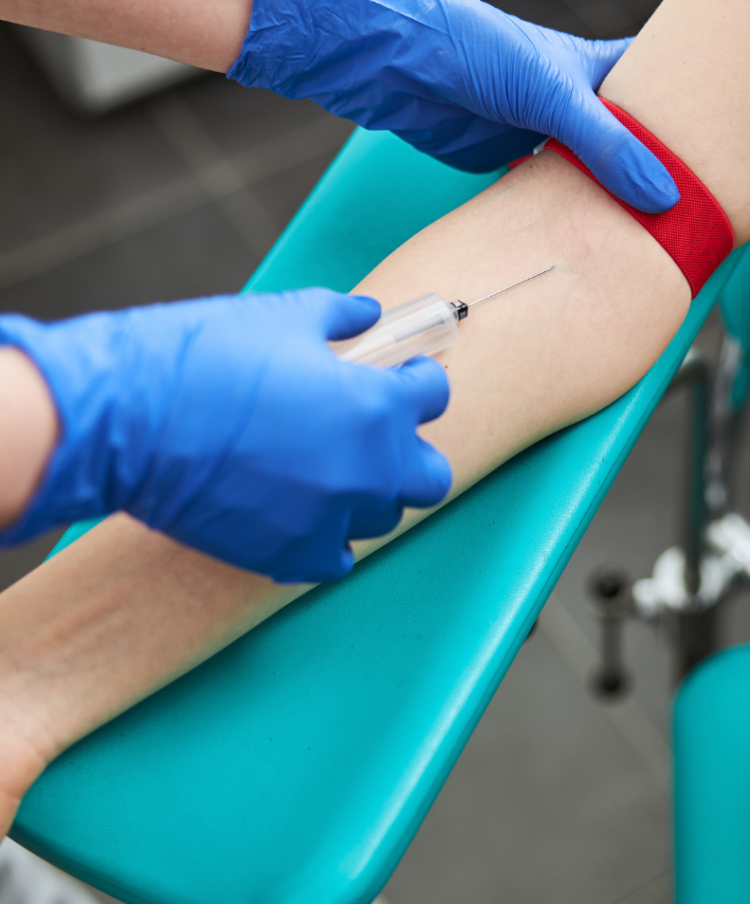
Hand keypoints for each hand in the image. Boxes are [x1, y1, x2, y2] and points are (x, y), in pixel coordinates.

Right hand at [0, 289, 451, 582]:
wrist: (130, 421)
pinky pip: (338, 559)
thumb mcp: (281, 318)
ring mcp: (332, 518)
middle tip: (378, 436)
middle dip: (411, 453)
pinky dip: (330, 538)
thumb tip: (369, 313)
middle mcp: (367, 470)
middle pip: (429, 477)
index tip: (403, 378)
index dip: (418, 381)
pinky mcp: (293, 554)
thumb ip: (339, 316)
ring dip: (368, 492)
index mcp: (374, 406)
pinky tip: (306, 513)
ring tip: (329, 469)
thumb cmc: (204, 359)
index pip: (433, 396)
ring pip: (382, 517)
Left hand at [228, 0, 678, 213]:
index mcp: (592, 72)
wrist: (400, 66)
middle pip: (621, 146)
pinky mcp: (505, 162)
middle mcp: (570, 104)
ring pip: (582, 176)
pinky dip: (558, 216)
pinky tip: (574, 239)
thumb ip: (605, 143)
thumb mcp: (552, 93)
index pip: (652, 96)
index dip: (681, 126)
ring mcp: (537, 134)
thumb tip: (660, 192)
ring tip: (633, 240)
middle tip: (672, 218)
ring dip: (600, 204)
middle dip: (641, 179)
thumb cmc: (473, 50)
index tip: (706, 166)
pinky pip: (542, 195)